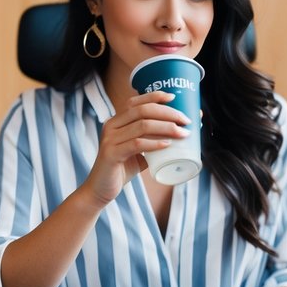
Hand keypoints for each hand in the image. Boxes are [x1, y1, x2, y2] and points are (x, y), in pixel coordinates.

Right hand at [82, 91, 190, 205]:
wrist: (100, 190)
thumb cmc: (121, 170)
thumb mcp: (137, 152)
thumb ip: (151, 142)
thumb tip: (179, 135)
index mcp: (116, 121)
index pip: (136, 102)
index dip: (155, 96)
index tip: (174, 97)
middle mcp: (111, 126)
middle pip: (143, 110)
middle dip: (168, 113)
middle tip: (186, 121)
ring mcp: (110, 139)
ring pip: (142, 125)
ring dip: (166, 127)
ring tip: (183, 133)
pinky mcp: (111, 154)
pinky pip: (137, 144)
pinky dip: (155, 143)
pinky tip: (167, 145)